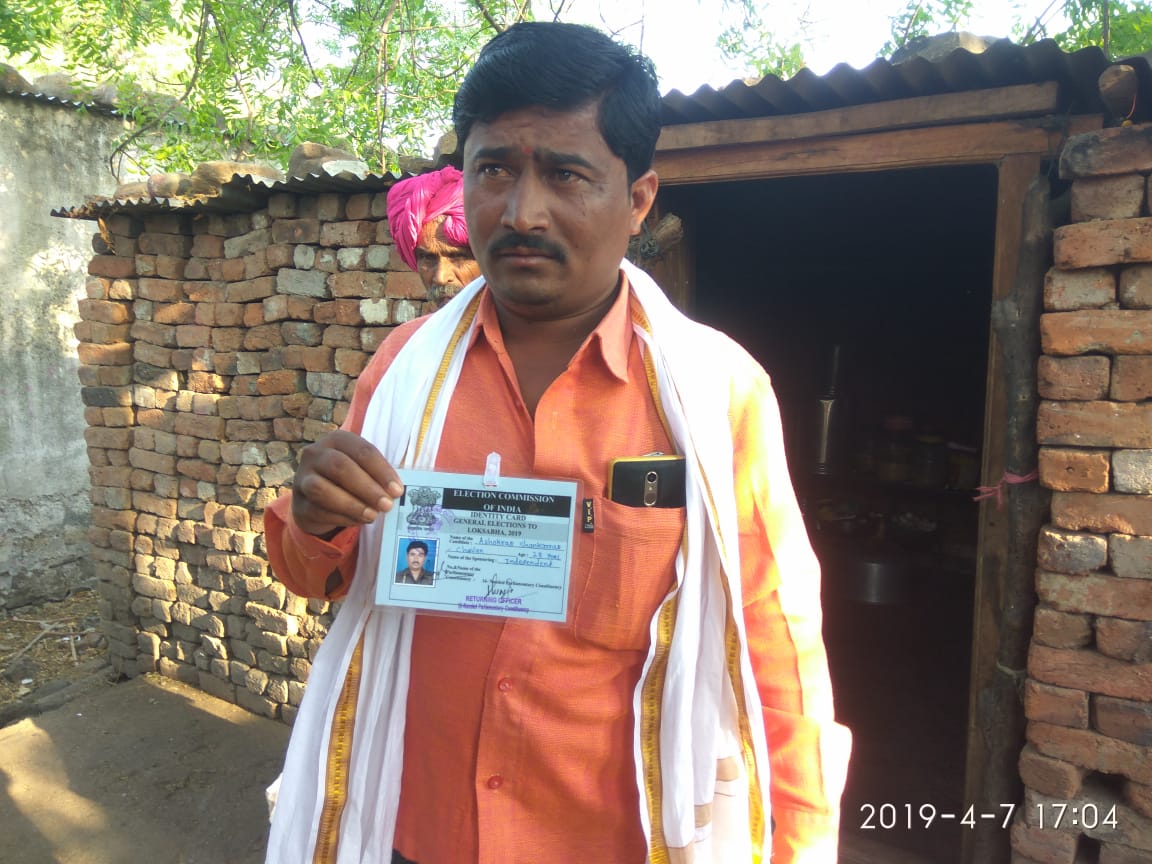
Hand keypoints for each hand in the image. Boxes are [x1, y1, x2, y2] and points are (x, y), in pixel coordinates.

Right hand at [290, 430, 404, 537]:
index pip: (362, 451)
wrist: (316, 499)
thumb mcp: (361, 469)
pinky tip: (359, 521)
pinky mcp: (299, 504)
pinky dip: (342, 517)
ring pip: (323, 490)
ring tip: (372, 515)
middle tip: (387, 505)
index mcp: (336, 439)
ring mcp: (303, 478)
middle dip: (367, 488)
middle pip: (341, 467)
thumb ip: (376, 476)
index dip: (382, 471)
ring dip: (352, 504)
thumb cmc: (347, 479)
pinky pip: (319, 511)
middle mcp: (315, 454)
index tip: (397, 490)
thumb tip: (395, 492)